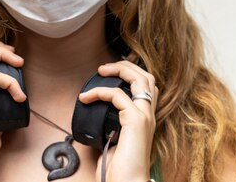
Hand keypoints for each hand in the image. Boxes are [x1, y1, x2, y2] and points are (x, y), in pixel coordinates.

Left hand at [78, 61, 158, 181]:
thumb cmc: (119, 169)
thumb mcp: (112, 141)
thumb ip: (110, 126)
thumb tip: (93, 115)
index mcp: (145, 118)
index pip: (147, 87)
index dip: (131, 74)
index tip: (109, 74)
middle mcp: (149, 115)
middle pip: (147, 77)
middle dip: (126, 66)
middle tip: (104, 68)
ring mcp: (145, 117)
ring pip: (141, 79)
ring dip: (119, 70)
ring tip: (100, 71)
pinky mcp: (136, 121)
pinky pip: (117, 95)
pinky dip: (100, 92)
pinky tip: (87, 98)